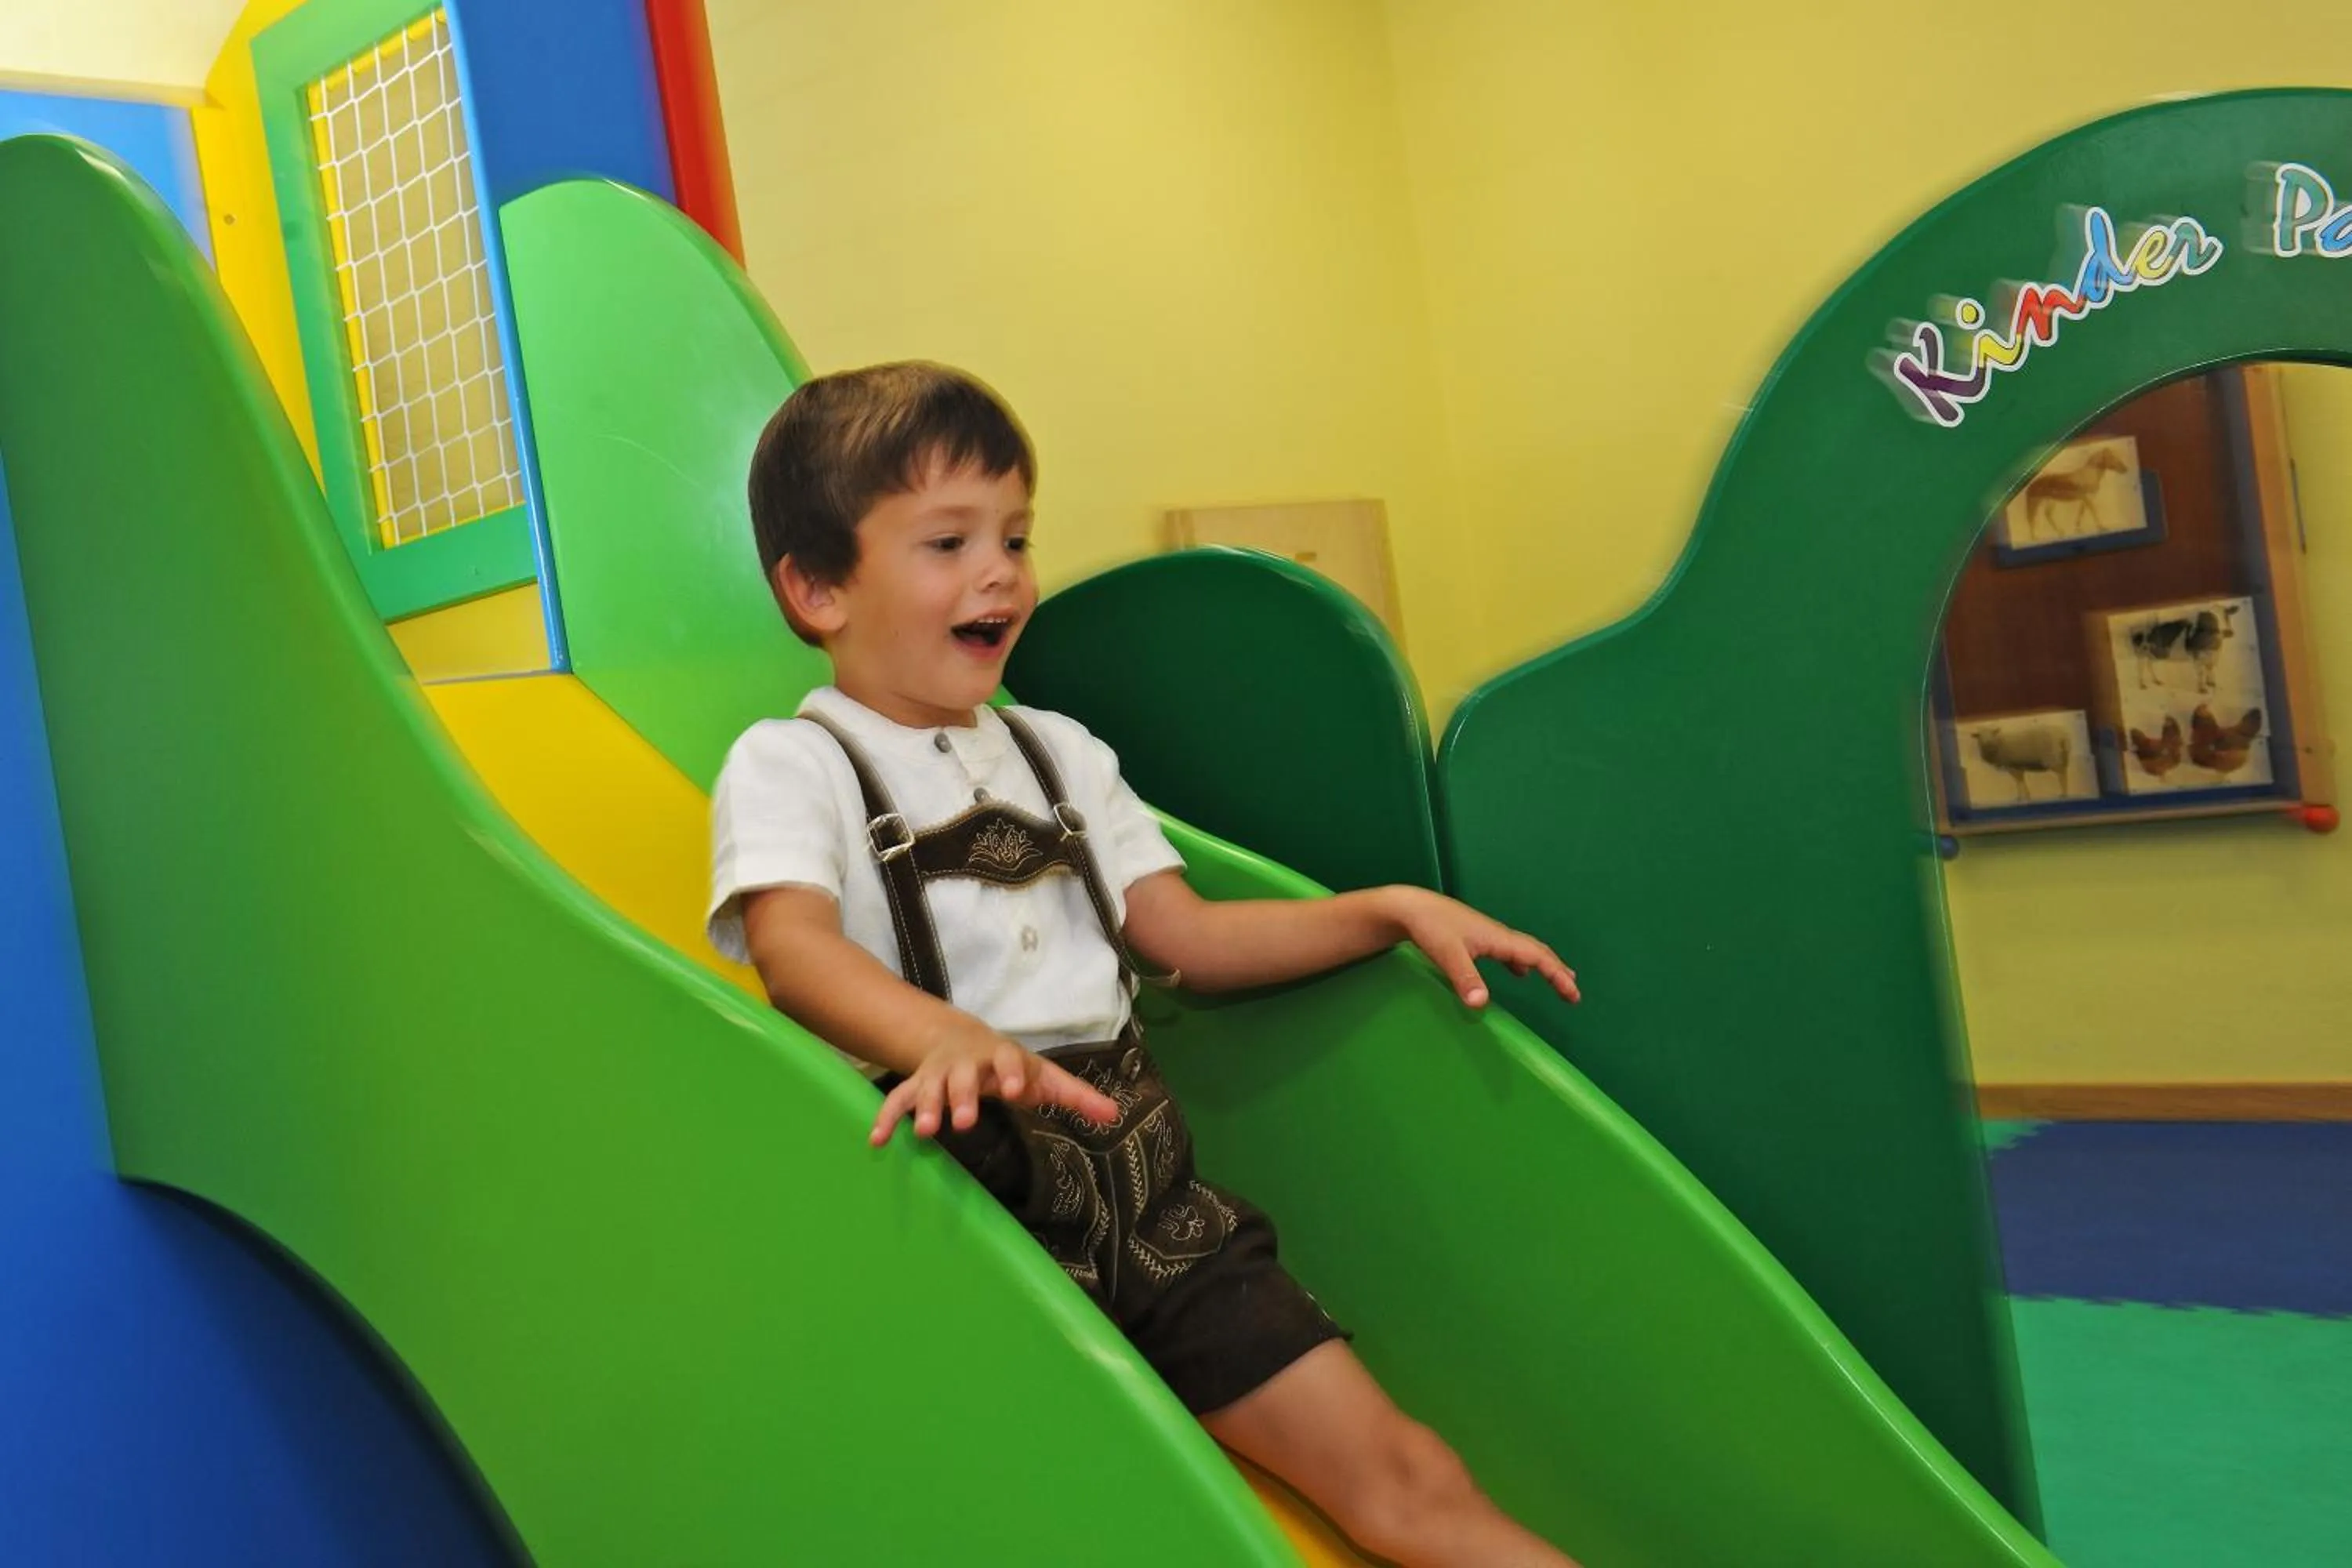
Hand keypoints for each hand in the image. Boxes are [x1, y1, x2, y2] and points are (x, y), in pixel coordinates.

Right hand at [871, 1027, 1120, 1146]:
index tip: (1016, 1087)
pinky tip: (878, 1141)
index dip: (1012, 1071)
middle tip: (962, 1122)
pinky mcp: (916, 1086)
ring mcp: (938, 1074)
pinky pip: (897, 1100)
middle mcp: (967, 1064)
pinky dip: (887, 1118)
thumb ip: (1075, 1096)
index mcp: (1001, 1057)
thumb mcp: (1042, 1075)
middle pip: (963, 1077)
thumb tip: (1115, 1116)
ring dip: (924, 1108)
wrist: (957, 1037)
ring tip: (922, 1132)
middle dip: (961, 1097)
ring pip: (928, 1088)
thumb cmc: (1008, 1066)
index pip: (1009, 1059)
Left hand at [1386, 887, 1579, 1008]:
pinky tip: (1519, 973)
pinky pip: (1508, 951)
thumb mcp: (1449, 955)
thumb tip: (1481, 1004)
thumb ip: (1466, 978)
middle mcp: (1498, 935)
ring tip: (1558, 978)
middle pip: (1537, 951)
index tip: (1574, 994)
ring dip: (1543, 965)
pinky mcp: (1476, 937)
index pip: (1538, 957)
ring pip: (1524, 950)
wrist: (1410, 907)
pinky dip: (1520, 963)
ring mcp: (1488, 935)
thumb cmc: (1430, 928)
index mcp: (1499, 938)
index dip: (1558, 976)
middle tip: (1573, 991)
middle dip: (1557, 971)